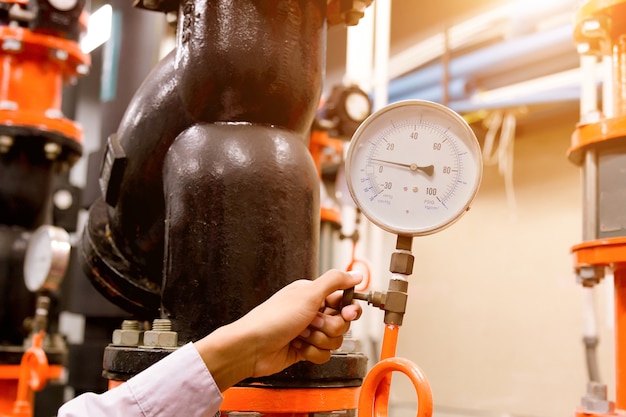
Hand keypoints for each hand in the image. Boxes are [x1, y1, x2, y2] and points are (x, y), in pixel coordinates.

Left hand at [194, 269, 362, 390]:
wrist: (253, 347)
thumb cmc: (273, 318)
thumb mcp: (308, 294)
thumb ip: (335, 281)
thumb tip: (356, 274)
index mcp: (313, 294)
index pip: (344, 300)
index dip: (349, 308)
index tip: (346, 312)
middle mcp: (312, 312)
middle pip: (342, 322)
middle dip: (329, 326)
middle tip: (313, 322)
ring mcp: (309, 332)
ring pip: (334, 340)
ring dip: (318, 340)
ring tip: (300, 334)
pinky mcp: (306, 350)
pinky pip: (324, 355)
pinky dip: (312, 353)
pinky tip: (298, 346)